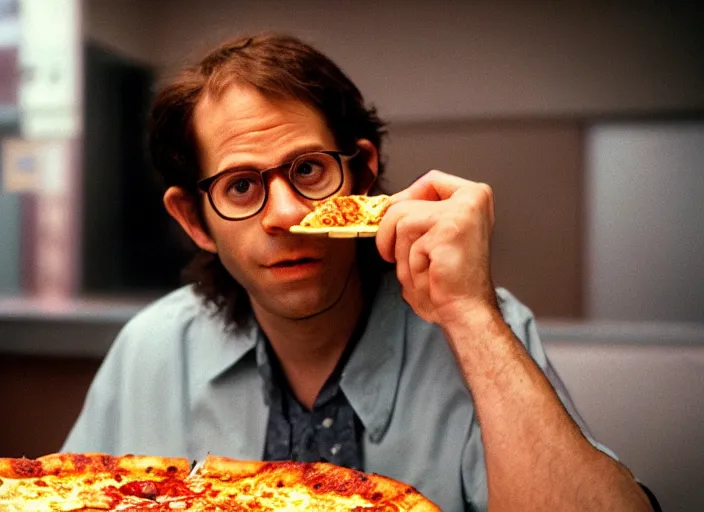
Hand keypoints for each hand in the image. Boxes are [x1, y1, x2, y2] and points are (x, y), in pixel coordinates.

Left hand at [376, 170, 498, 324]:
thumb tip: (389, 203)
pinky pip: (406, 238)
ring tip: (423, 269)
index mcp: (475, 197)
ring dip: (401, 252)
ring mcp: (461, 210)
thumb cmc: (449, 280)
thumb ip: (421, 214)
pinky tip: (431, 273)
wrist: (465, 310)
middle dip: (392, 234)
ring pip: (400, 218)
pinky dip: (409, 262)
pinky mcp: (448, 227)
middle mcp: (474, 197)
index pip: (430, 180)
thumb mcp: (436, 235)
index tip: (398, 221)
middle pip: (406, 201)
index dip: (406, 199)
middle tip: (399, 257)